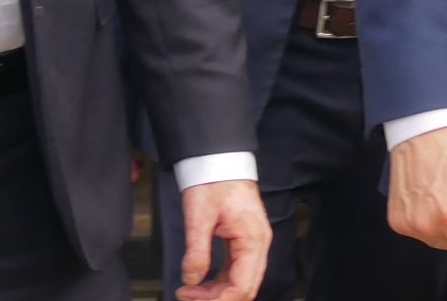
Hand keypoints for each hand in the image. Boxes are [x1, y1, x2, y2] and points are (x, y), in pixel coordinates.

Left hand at [177, 179, 269, 300]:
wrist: (220, 159)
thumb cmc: (213, 182)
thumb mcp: (199, 218)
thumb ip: (197, 252)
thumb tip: (191, 280)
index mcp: (252, 239)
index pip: (242, 286)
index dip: (217, 300)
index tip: (189, 297)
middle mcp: (259, 243)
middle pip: (246, 287)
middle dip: (217, 299)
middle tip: (187, 296)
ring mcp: (254, 241)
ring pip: (242, 280)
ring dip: (218, 292)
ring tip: (190, 290)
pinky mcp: (246, 239)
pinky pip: (238, 269)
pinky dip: (221, 280)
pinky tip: (202, 280)